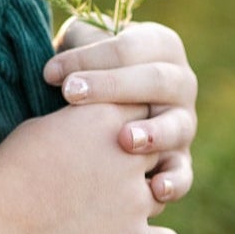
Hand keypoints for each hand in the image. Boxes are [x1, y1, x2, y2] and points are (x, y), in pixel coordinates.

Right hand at [0, 98, 182, 233]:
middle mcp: (129, 152)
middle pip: (162, 148)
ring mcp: (135, 199)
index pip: (146, 109)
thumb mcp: (38, 128)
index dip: (132, 125)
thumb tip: (91, 122)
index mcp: (104, 116)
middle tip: (110, 179)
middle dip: (143, 162)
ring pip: (165, 194)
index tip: (113, 140)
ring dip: (142, 203)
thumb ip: (79, 121)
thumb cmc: (3, 174)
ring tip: (103, 215)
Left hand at [42, 17, 198, 206]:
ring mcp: (183, 122)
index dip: (90, 58)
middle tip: (71, 94)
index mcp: (161, 45)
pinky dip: (174, 182)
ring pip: (176, 126)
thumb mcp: (81, 45)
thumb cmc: (84, 68)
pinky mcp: (180, 159)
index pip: (130, 47)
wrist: (96, 108)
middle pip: (157, 80)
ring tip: (124, 140)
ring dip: (152, 133)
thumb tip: (59, 68)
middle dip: (113, 86)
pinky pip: (183, 173)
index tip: (50, 73)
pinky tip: (156, 189)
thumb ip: (77, 44)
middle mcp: (180, 82)